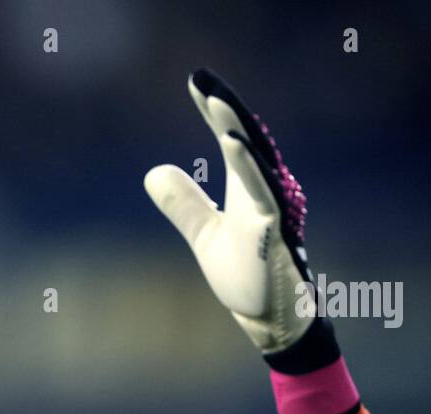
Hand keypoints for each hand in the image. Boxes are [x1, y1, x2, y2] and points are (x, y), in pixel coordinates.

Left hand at [144, 69, 316, 353]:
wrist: (271, 320)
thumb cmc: (248, 276)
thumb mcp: (205, 237)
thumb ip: (185, 205)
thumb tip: (154, 172)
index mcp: (246, 188)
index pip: (230, 138)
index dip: (214, 110)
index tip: (195, 81)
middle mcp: (262, 191)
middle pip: (245, 139)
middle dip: (224, 107)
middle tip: (202, 76)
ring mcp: (272, 209)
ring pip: (256, 160)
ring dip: (236, 129)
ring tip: (216, 100)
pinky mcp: (276, 231)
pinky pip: (264, 191)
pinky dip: (249, 166)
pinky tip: (233, 143)